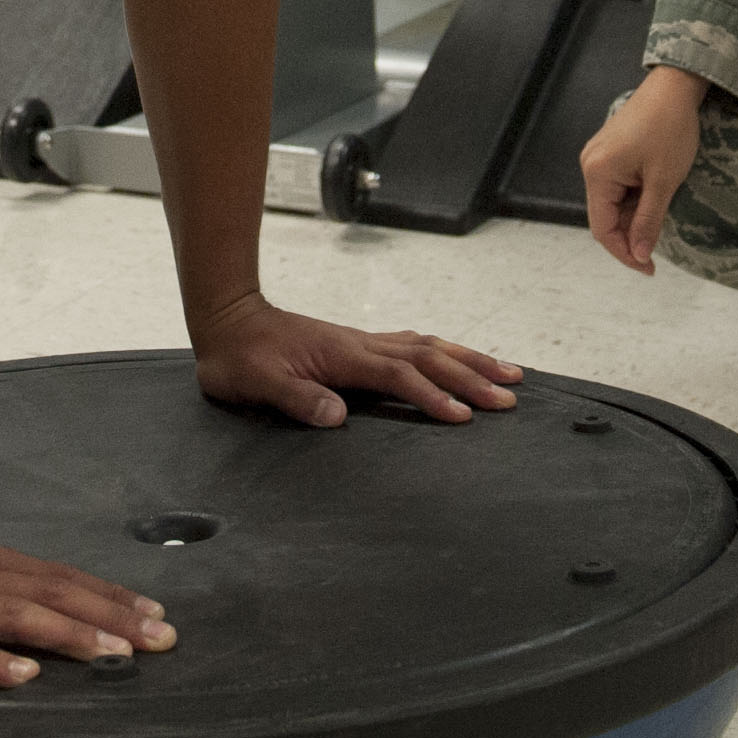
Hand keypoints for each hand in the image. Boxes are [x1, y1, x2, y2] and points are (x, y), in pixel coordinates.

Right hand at [0, 511, 174, 687]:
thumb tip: (30, 607)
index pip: (57, 578)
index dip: (107, 596)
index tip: (153, 615)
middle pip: (53, 595)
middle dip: (111, 616)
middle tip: (162, 639)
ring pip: (18, 616)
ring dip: (70, 634)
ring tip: (115, 655)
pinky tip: (23, 677)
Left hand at [193, 291, 518, 427]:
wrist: (228, 320)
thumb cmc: (240, 357)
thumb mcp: (256, 383)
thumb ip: (296, 398)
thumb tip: (336, 416)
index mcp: (343, 356)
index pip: (400, 376)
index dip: (432, 396)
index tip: (463, 417)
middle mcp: (361, 344)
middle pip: (429, 356)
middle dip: (471, 376)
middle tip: (510, 395)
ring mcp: (363, 342)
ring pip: (428, 346)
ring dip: (468, 360)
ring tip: (507, 373)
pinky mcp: (360, 344)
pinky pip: (414, 345)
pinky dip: (445, 351)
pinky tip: (457, 358)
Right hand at [580, 64, 711, 274]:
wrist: (674, 87)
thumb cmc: (670, 128)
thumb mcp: (663, 181)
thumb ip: (648, 221)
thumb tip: (639, 255)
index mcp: (598, 173)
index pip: (602, 229)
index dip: (624, 253)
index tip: (649, 268)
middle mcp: (590, 165)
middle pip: (604, 217)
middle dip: (630, 237)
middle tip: (657, 251)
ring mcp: (598, 158)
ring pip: (612, 204)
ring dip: (633, 218)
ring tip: (660, 219)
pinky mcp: (609, 152)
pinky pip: (616, 188)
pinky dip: (634, 201)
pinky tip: (654, 201)